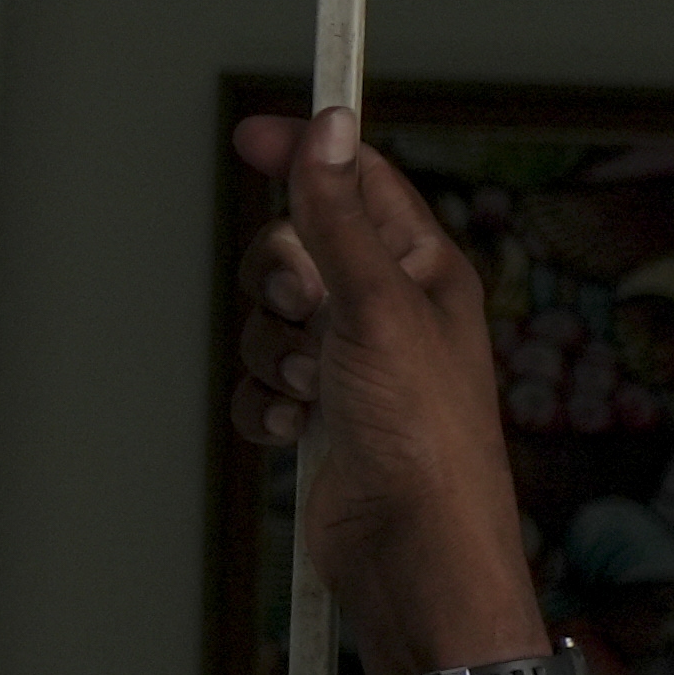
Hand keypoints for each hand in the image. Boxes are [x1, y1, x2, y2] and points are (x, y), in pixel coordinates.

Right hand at [226, 111, 542, 672]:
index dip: (307, 154)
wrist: (412, 548)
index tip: (250, 137)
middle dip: (280, 283)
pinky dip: (265, 406)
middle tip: (304, 311)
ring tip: (314, 389)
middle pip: (292, 251)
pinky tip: (299, 431)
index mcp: (422, 270)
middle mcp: (385, 311)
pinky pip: (257, 385)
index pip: (357, 183)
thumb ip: (340, 216)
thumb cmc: (423, 432)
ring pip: (266, 323)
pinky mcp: (317, 419)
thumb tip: (330, 126)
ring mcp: (347, 367)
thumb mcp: (378, 304)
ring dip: (273, 354)